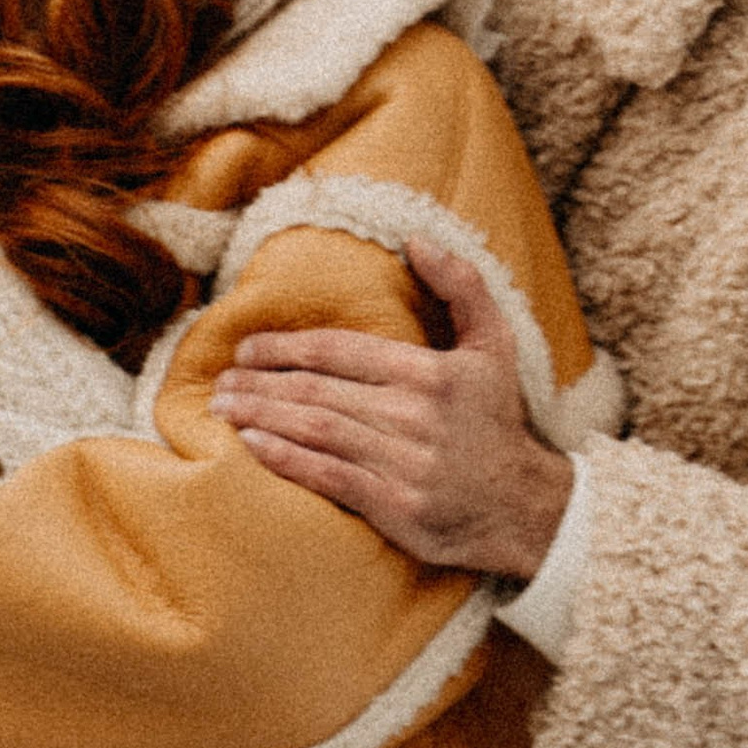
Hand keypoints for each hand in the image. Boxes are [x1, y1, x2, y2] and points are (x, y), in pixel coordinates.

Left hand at [210, 243, 574, 580]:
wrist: (526, 508)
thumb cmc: (498, 422)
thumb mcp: (495, 346)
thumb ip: (461, 286)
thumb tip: (416, 240)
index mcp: (430, 373)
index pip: (340, 350)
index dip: (286, 347)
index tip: (247, 349)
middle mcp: (414, 415)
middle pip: (317, 390)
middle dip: (260, 382)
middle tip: (221, 380)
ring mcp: (404, 463)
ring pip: (315, 429)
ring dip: (261, 416)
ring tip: (223, 409)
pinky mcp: (396, 507)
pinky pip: (328, 476)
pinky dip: (286, 458)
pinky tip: (252, 446)